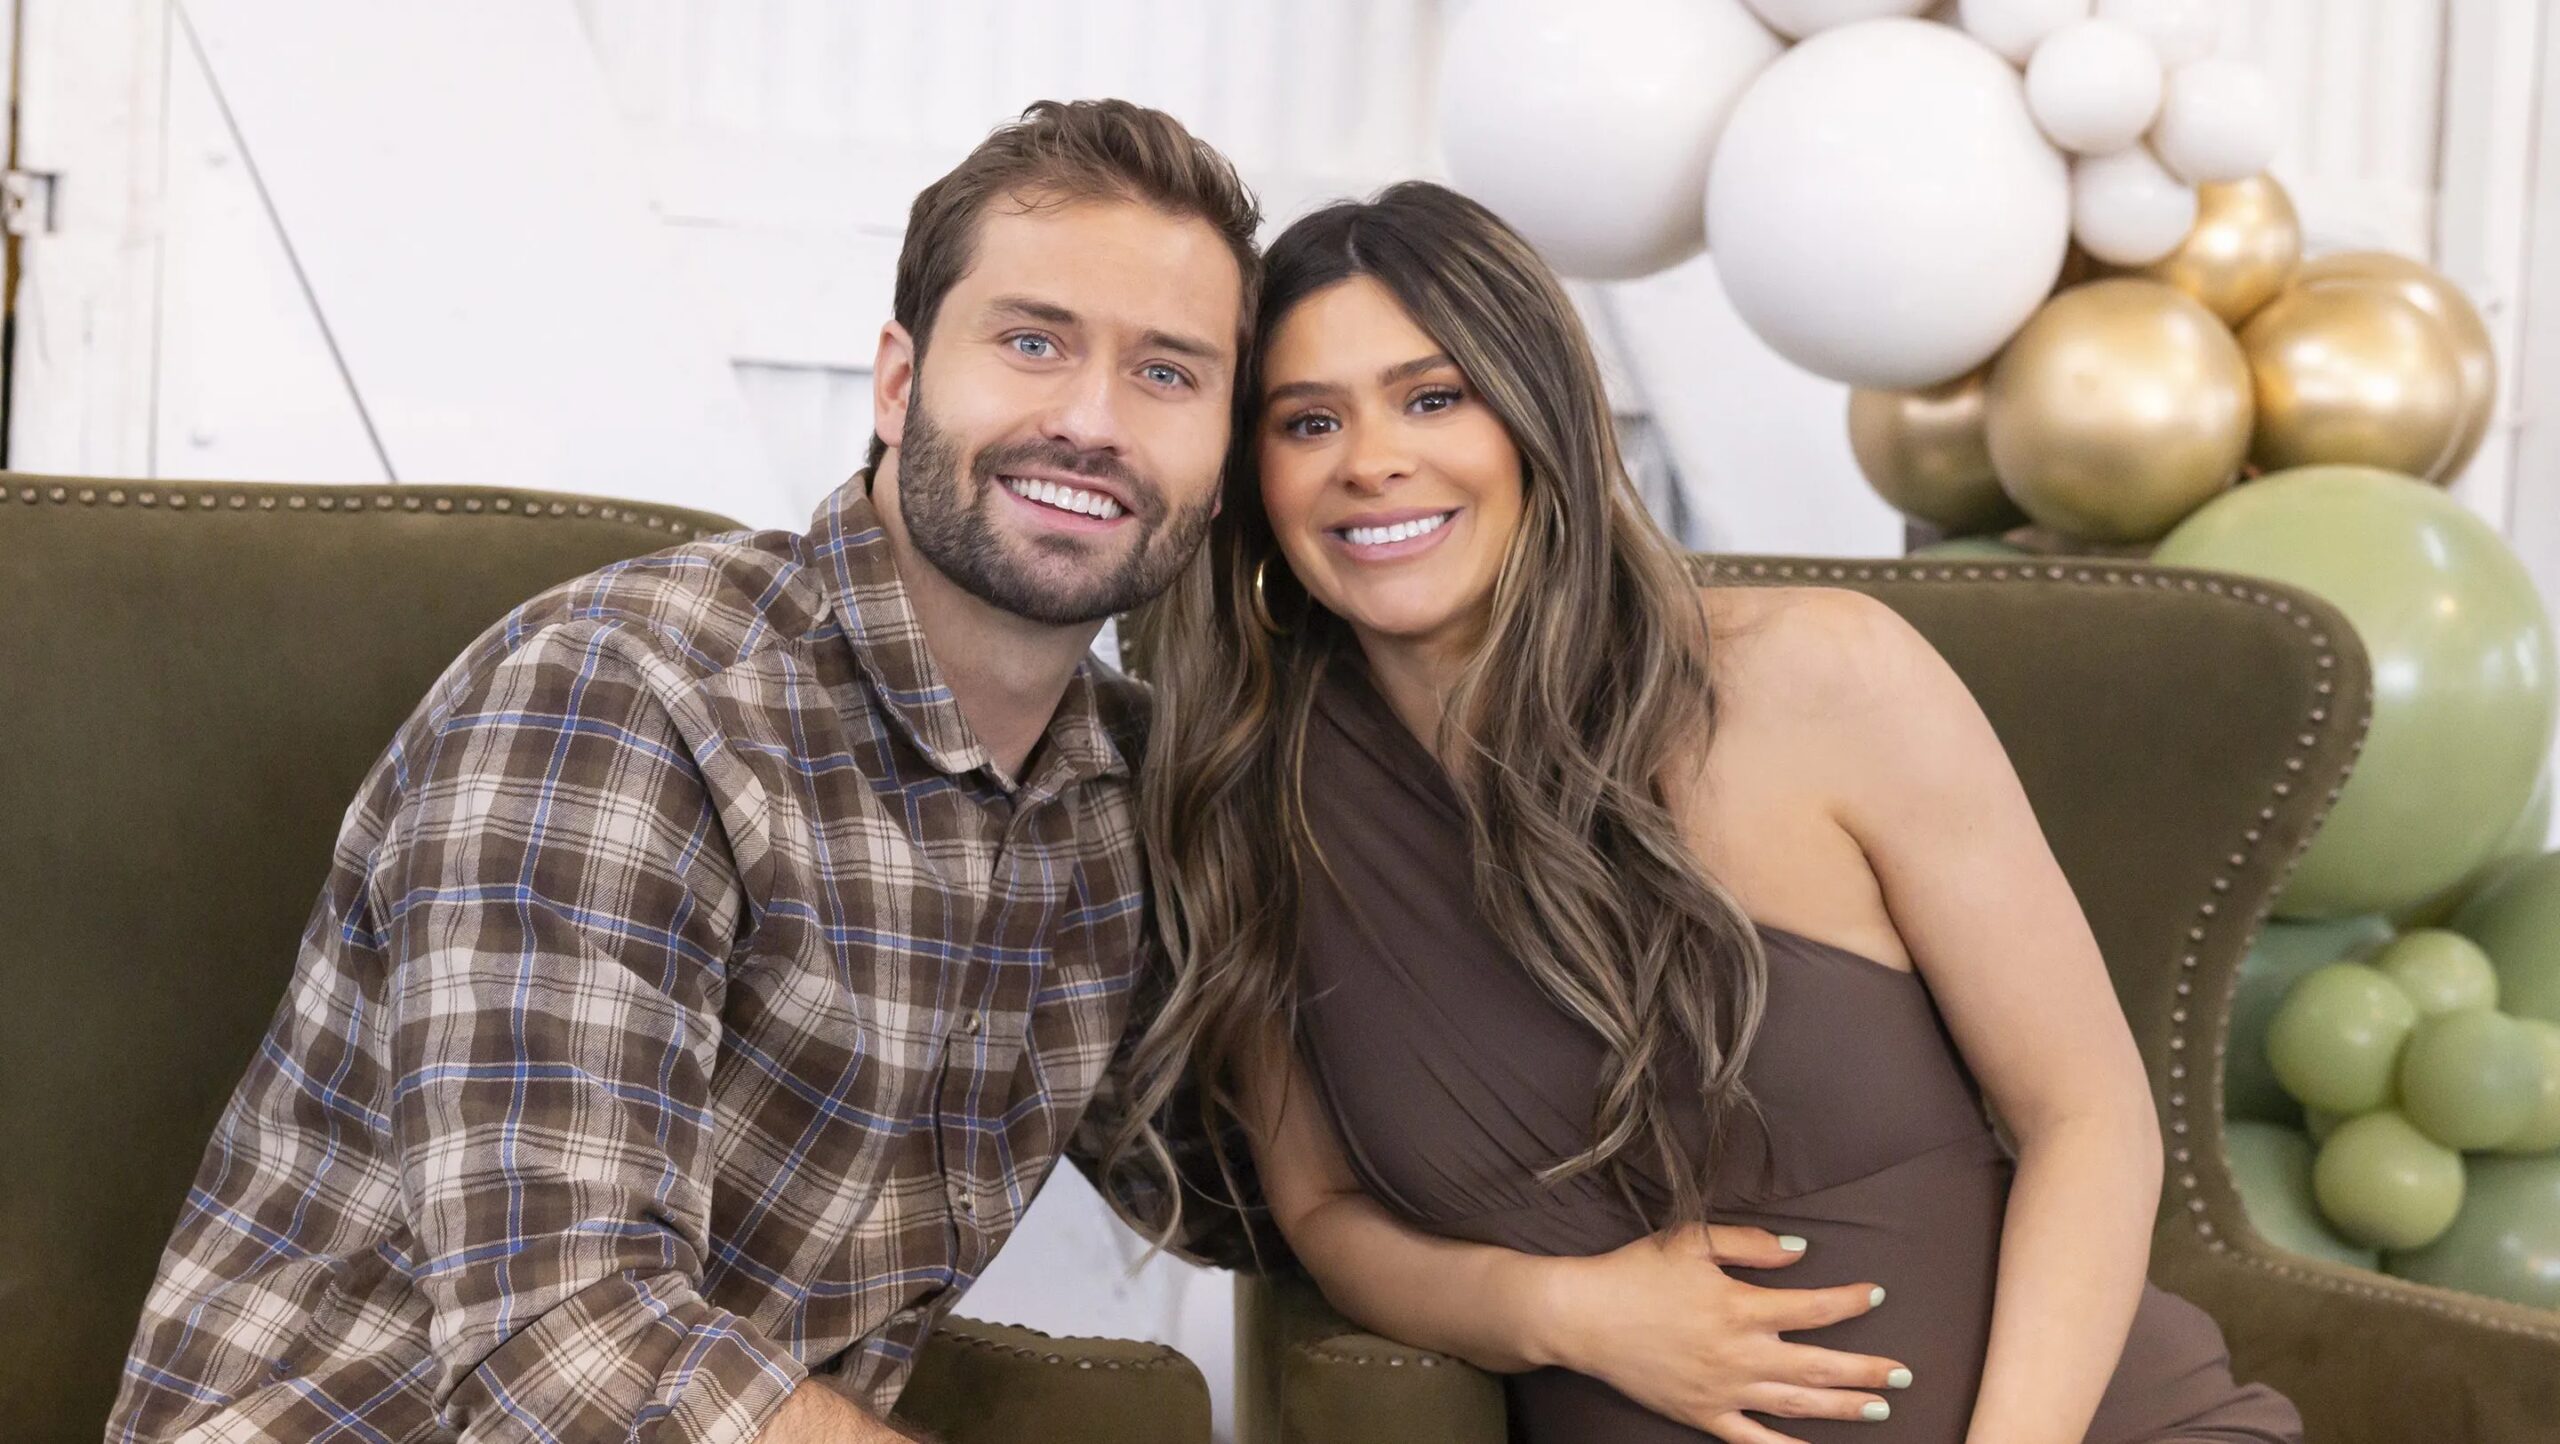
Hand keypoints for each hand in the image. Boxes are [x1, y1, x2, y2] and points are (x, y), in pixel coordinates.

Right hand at [1538, 1224, 1908, 1443]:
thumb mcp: (1691, 1240)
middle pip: (1819, 1367)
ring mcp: (1722, 1391)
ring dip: (1843, 1408)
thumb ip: (1751, 1244)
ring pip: (1796, 1405)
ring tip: (1879, 1410)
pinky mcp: (1702, 1414)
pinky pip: (1751, 1439)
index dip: (1850, 1301)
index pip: (1814, 1307)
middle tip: (1904, 1374)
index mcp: (1740, 1306)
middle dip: (1867, 1371)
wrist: (1583, 1316)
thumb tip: (1802, 1252)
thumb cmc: (1636, 1272)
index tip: (1876, 1294)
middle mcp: (1739, 1353)